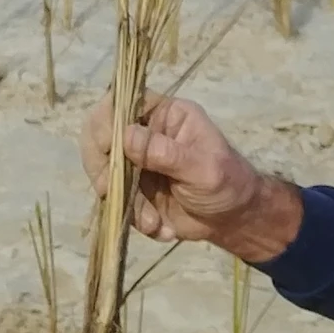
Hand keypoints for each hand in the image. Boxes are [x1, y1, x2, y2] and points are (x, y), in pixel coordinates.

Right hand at [78, 92, 304, 263]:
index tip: (109, 151)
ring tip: (153, 222)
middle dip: (103, 169)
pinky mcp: (133, 189)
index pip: (121, 103)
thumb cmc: (228, 182)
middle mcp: (145, 132)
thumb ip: (166, 153)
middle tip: (111, 192)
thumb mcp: (203, 168)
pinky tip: (162, 229)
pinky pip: (117, 201)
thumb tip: (126, 135)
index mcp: (165, 114)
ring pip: (105, 175)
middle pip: (100, 137)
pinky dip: (134, 219)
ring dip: (126, 203)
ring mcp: (135, 161)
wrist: (234, 218)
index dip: (105, 124)